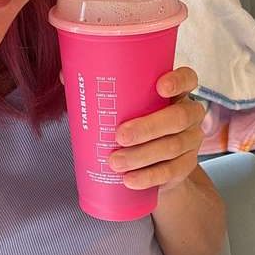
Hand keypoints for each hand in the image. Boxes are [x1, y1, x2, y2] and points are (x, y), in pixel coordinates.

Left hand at [59, 67, 205, 191]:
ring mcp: (190, 141)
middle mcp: (188, 114)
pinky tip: (130, 179)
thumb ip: (97, 87)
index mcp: (175, 92)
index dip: (178, 81)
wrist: (150, 163)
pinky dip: (149, 176)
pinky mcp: (185, 167)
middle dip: (148, 127)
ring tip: (115, 161)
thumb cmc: (132, 122)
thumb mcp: (121, 105)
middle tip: (119, 136)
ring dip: (141, 155)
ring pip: (173, 146)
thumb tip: (65, 75)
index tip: (160, 86)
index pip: (188, 78)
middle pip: (179, 117)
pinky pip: (171, 172)